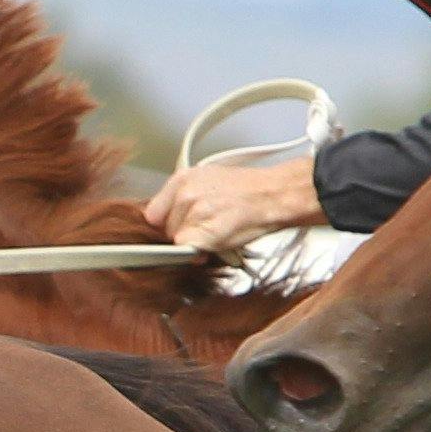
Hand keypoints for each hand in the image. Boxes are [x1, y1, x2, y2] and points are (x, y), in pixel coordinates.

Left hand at [148, 154, 324, 254]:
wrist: (277, 195)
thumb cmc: (250, 190)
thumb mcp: (210, 182)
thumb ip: (185, 199)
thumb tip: (169, 220)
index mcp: (183, 178)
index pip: (153, 213)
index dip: (166, 224)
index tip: (174, 229)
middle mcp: (185, 193)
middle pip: (164, 229)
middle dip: (182, 233)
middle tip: (207, 228)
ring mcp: (194, 213)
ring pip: (177, 242)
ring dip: (194, 243)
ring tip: (217, 231)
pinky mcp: (204, 233)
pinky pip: (189, 252)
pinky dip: (200, 252)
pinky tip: (217, 242)